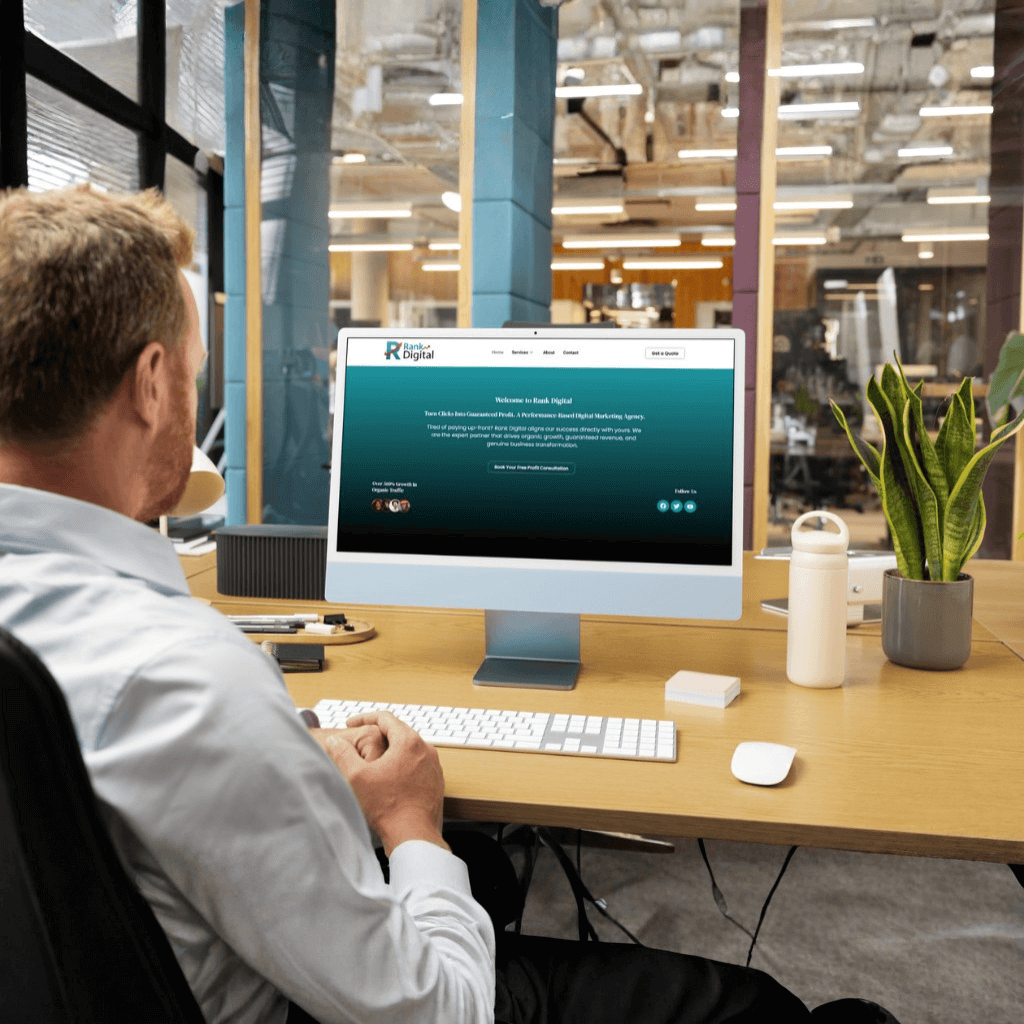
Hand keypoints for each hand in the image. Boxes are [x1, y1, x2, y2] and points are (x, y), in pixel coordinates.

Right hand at [325, 710, 447, 856]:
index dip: (364, 718)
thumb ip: (342, 754)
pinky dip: (403, 767)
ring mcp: (433, 767)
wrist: (414, 835)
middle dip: (377, 735)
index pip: (385, 718)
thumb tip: (334, 741)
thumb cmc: (388, 807)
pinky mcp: (436, 782)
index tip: (351, 724)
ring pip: (409, 750)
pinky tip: (390, 779)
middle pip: (399, 732)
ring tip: (373, 762)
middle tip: (360, 742)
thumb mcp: (356, 777)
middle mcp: (426, 750)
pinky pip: (417, 766)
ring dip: (391, 752)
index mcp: (409, 742)